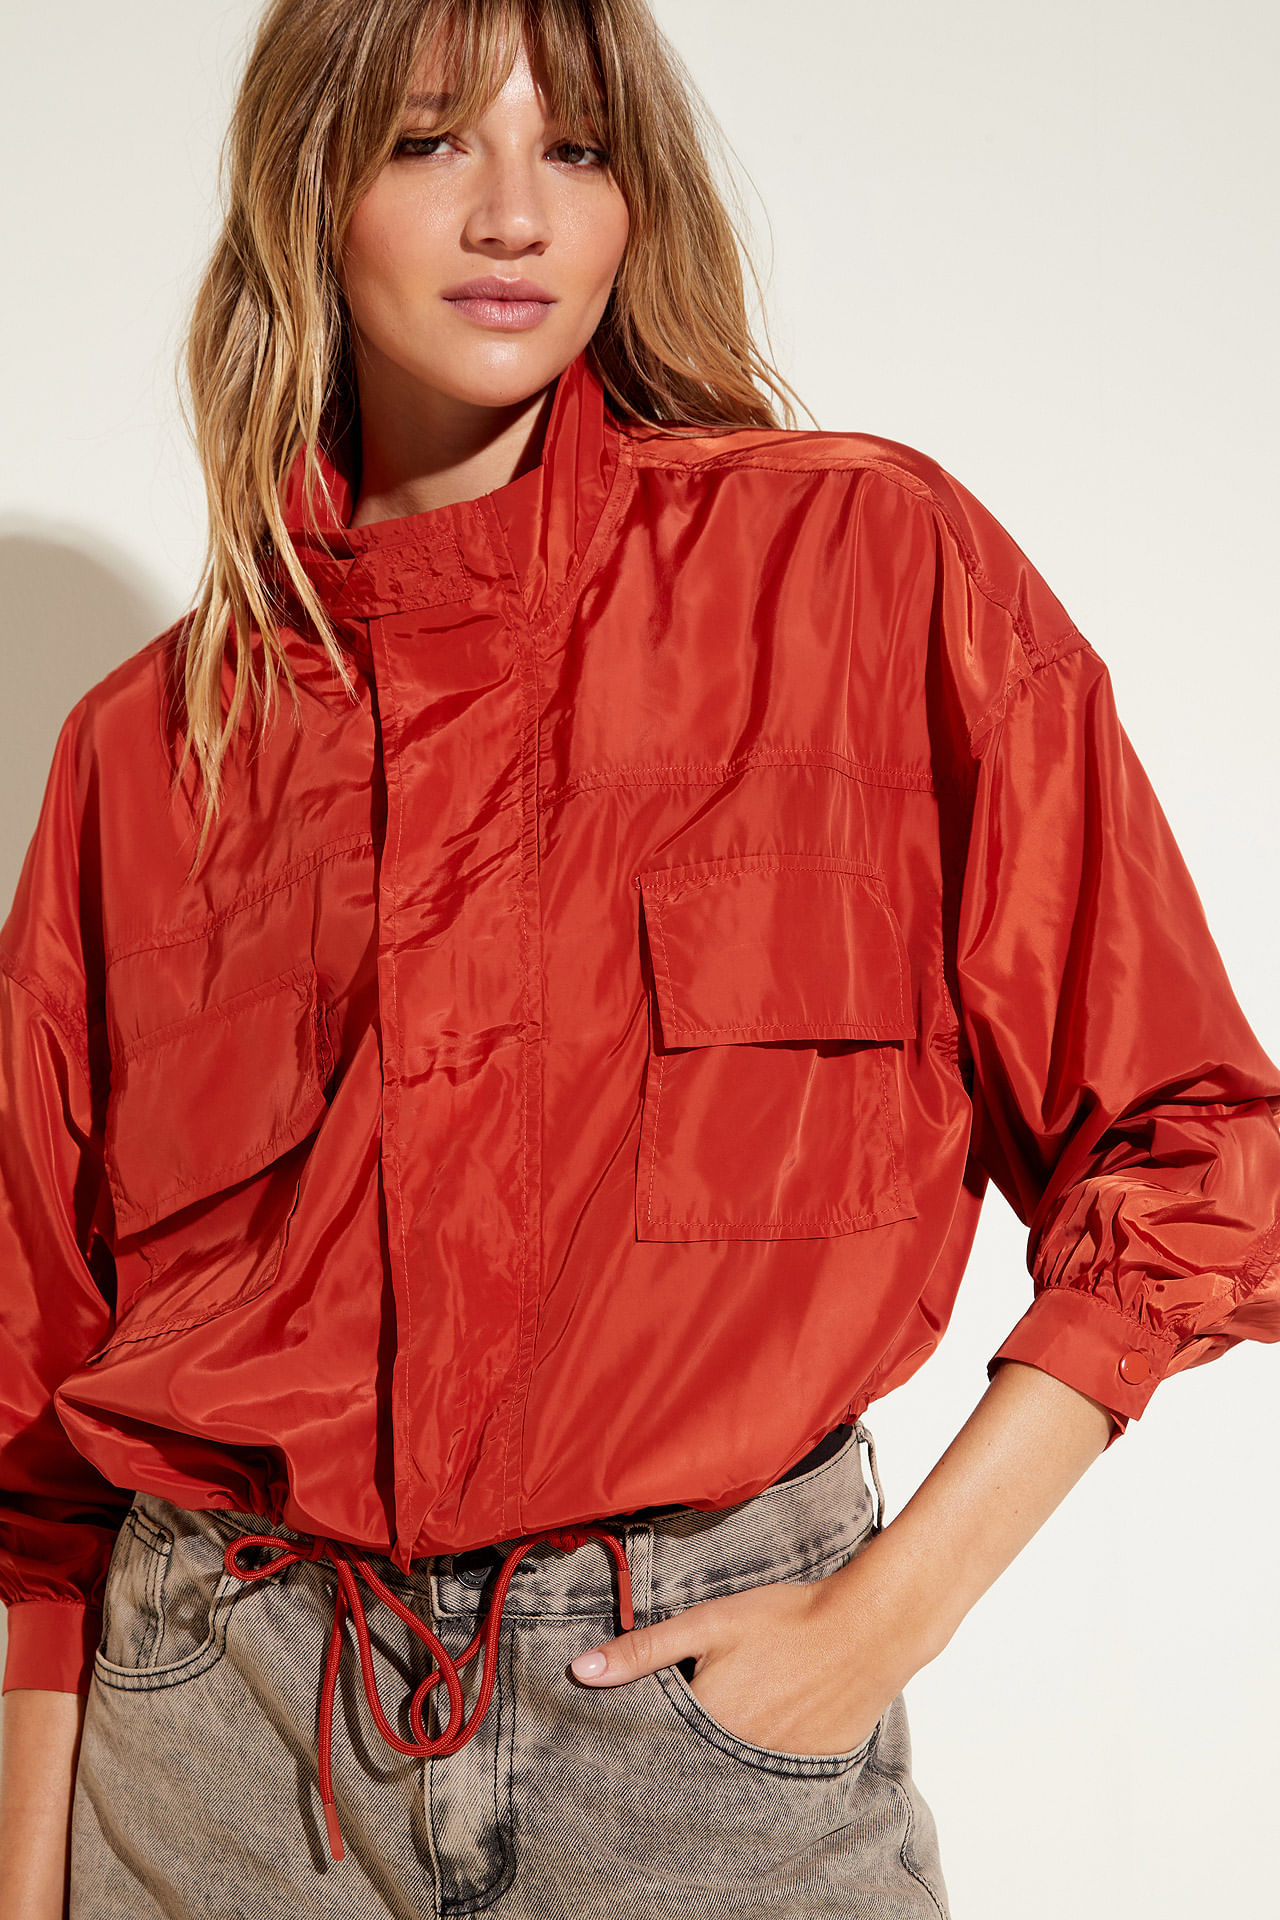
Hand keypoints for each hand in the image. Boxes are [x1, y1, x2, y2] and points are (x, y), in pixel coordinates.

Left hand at [568, 1560, 912, 1756]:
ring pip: (730, 1763)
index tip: (647, 1709)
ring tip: (739, 1704)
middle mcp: (736, 1756)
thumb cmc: (785, 1619)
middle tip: (699, 1704)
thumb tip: (581, 1672)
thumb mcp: (707, 1623)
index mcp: (706, 1722)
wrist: (866, 1628)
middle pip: (693, 1756)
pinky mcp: (808, 1767)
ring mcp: (775, 1766)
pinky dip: (762, 1747)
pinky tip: (772, 1714)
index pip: (657, 1738)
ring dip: (723, 1744)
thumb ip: (643, 1650)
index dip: (649, 1722)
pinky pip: (771, 1768)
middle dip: (686, 1737)